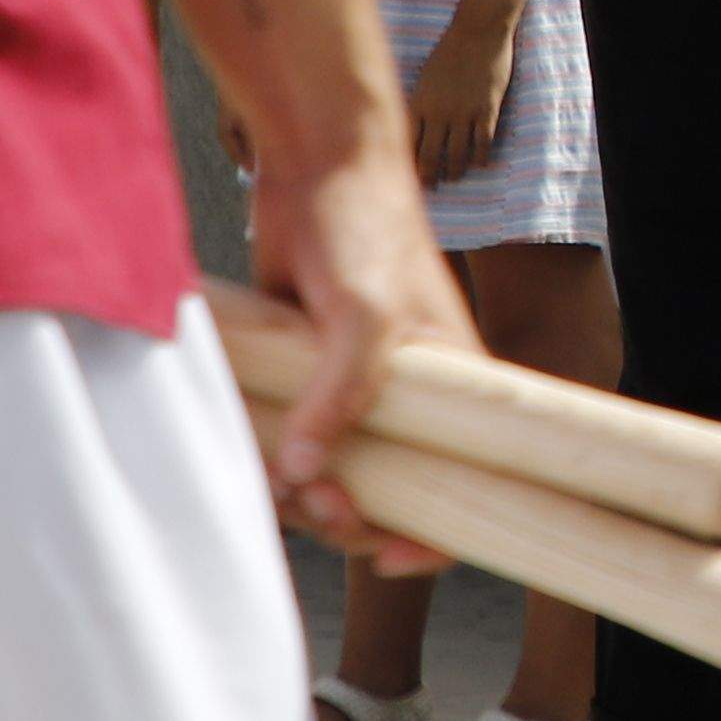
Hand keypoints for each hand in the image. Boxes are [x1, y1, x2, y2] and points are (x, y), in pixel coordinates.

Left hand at [241, 136, 475, 571]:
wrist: (315, 165)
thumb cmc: (367, 230)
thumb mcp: (368, 312)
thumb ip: (342, 391)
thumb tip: (305, 468)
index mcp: (454, 386)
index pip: (468, 484)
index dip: (436, 537)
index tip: (387, 555)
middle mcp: (404, 397)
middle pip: (385, 496)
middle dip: (348, 514)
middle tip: (314, 494)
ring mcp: (347, 390)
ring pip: (328, 476)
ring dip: (299, 493)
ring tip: (275, 472)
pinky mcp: (300, 377)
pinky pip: (286, 442)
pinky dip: (266, 458)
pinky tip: (252, 449)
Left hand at [408, 9, 514, 186]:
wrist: (478, 31)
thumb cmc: (448, 52)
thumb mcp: (424, 79)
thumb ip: (418, 104)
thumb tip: (408, 128)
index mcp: (419, 103)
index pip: (406, 144)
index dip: (405, 164)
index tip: (403, 178)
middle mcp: (439, 112)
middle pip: (430, 155)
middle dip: (428, 176)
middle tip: (429, 187)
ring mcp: (464, 111)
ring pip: (457, 153)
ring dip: (455, 170)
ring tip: (453, 177)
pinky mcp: (487, 108)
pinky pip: (484, 141)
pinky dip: (482, 156)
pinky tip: (481, 164)